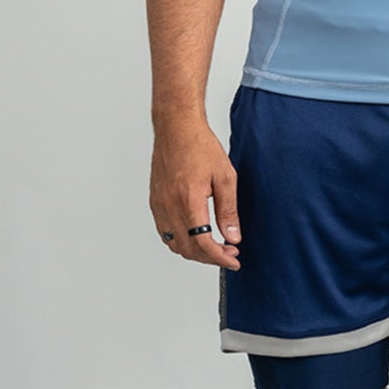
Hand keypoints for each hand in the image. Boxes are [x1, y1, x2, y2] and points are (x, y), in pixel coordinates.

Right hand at [149, 115, 240, 270]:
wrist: (176, 127)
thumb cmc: (200, 146)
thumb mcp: (225, 178)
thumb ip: (229, 211)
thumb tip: (233, 237)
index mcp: (188, 199)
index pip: (202, 243)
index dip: (219, 258)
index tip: (233, 261)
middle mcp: (169, 205)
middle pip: (188, 249)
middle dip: (211, 258)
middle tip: (230, 253)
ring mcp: (159, 204)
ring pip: (175, 244)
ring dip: (195, 252)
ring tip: (216, 246)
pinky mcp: (155, 201)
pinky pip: (165, 232)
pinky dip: (181, 242)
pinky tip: (197, 236)